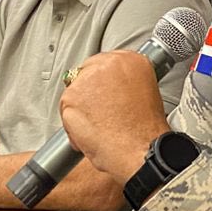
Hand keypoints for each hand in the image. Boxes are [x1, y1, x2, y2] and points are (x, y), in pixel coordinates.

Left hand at [59, 51, 170, 184]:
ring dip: (81, 108)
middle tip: (102, 113)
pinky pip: (66, 108)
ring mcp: (87, 78)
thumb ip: (125, 83)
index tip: (106, 94)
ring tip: (100, 125)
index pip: (105, 63)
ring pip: (75, 91)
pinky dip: (73, 123)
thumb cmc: (144, 131)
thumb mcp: (145, 94)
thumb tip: (111, 87)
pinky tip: (91, 131)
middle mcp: (109, 63)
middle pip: (87, 73)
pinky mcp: (71, 96)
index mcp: (131, 61)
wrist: (139, 149)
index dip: (103, 83)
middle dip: (90, 93)